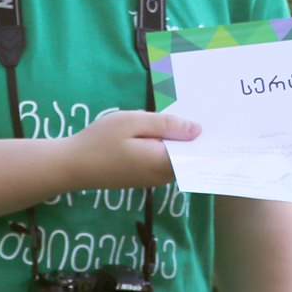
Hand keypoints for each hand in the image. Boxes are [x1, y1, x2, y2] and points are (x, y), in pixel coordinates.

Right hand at [58, 108, 198, 189]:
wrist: (70, 166)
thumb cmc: (99, 140)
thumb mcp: (133, 122)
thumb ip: (166, 124)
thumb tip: (197, 130)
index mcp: (162, 162)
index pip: (197, 153)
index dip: (208, 137)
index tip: (220, 121)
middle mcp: (161, 176)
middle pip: (188, 156)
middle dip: (196, 137)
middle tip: (206, 111)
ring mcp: (151, 180)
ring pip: (175, 158)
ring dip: (179, 141)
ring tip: (188, 115)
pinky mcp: (141, 178)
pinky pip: (162, 161)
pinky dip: (166, 147)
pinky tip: (163, 130)